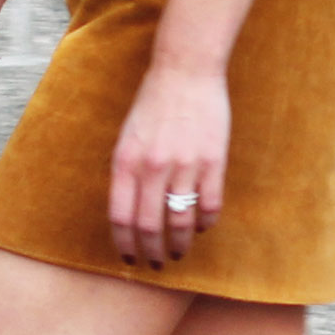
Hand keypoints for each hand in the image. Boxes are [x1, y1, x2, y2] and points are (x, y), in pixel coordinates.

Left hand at [109, 61, 228, 271]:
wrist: (185, 71)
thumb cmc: (152, 104)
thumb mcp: (127, 138)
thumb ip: (126, 174)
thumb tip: (128, 215)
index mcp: (126, 162)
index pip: (121, 218)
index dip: (124, 245)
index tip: (129, 259)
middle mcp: (153, 167)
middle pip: (150, 226)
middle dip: (152, 252)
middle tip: (156, 263)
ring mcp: (185, 165)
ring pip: (180, 221)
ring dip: (179, 244)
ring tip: (178, 252)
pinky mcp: (213, 161)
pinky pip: (209, 204)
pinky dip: (205, 222)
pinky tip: (201, 226)